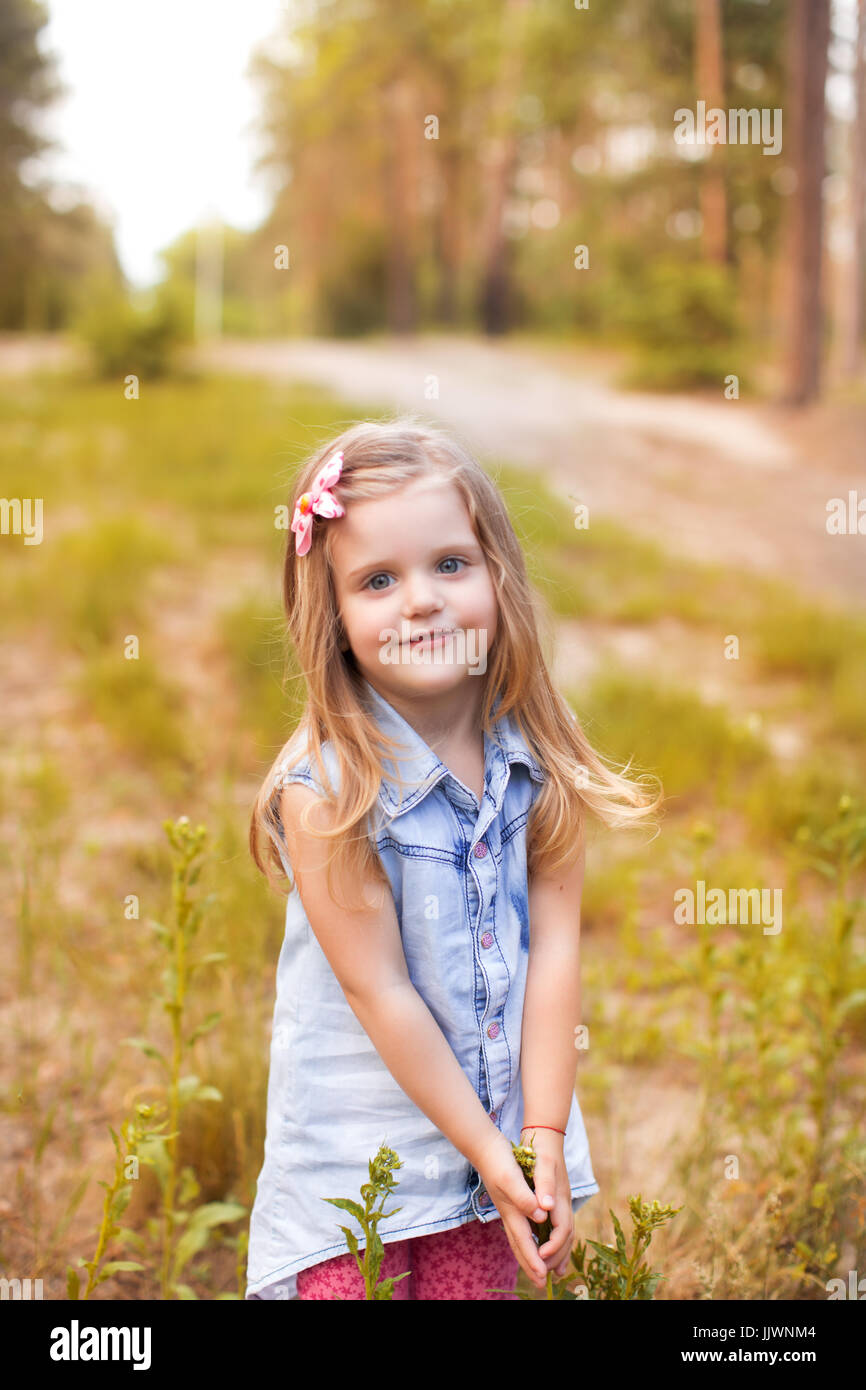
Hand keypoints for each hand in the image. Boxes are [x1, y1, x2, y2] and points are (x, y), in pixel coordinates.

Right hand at [474, 1131, 555, 1291]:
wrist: (484, 1145)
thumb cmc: (497, 1160)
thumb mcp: (512, 1178)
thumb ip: (524, 1199)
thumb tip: (540, 1218)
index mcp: (511, 1211)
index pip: (524, 1242)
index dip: (534, 1261)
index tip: (543, 1278)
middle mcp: (509, 1213)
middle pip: (520, 1245)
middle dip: (530, 1264)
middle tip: (541, 1283)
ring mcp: (508, 1207)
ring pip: (519, 1237)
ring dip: (528, 1254)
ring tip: (537, 1268)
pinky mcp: (509, 1200)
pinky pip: (520, 1226)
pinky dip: (527, 1238)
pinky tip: (532, 1236)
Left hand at [522, 1128, 573, 1278]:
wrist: (547, 1132)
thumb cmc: (543, 1148)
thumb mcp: (543, 1164)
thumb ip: (544, 1185)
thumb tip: (545, 1208)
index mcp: (560, 1197)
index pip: (562, 1229)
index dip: (553, 1246)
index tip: (541, 1257)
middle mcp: (563, 1202)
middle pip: (566, 1236)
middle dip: (557, 1256)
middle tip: (545, 1275)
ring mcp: (561, 1201)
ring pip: (565, 1233)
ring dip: (559, 1252)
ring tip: (554, 1271)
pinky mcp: (556, 1199)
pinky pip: (560, 1226)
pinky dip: (557, 1241)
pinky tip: (549, 1247)